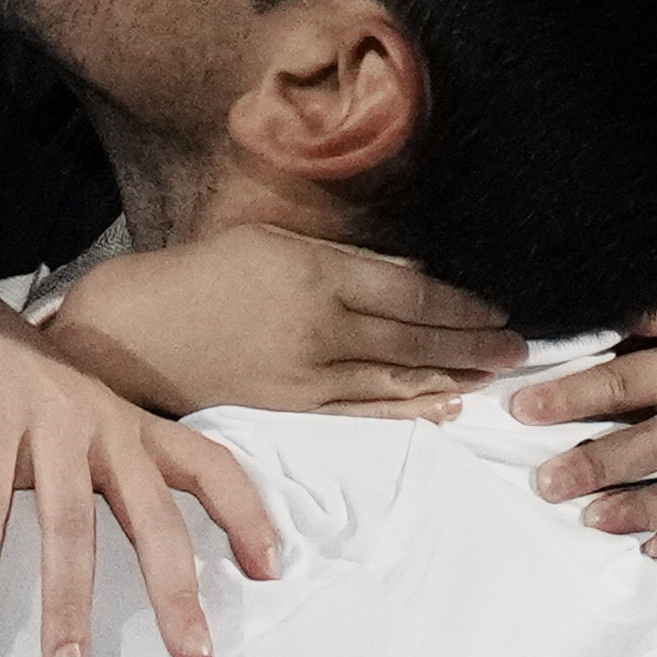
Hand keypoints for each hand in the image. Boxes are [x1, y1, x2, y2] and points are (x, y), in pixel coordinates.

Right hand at [0, 253, 291, 656]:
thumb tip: (133, 552)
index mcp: (129, 423)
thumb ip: (103, 467)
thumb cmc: (4, 387)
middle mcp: (101, 421)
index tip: (269, 571)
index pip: (209, 465)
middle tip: (192, 656)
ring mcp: (45, 421)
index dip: (245, 514)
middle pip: (153, 515)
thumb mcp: (72, 417)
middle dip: (175, 591)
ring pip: (70, 526)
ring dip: (68, 605)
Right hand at [47, 221, 525, 424]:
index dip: (462, 305)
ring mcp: (307, 375)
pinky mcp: (292, 410)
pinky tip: (443, 408)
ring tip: (494, 376)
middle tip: (520, 349)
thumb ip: (343, 261)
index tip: (499, 309)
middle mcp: (319, 327)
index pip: (412, 292)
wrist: (136, 332)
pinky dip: (408, 411)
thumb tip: (409, 275)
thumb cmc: (204, 274)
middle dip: (474, 344)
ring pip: (396, 379)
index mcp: (317, 275)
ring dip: (453, 378)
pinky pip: (363, 412)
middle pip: (415, 338)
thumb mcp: (273, 244)